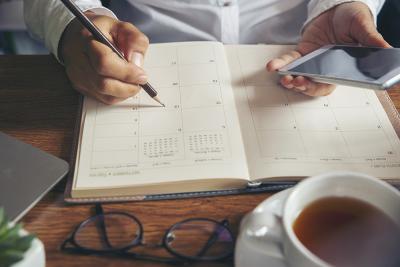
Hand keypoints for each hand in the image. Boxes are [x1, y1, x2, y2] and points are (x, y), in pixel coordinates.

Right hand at [59, 13, 148, 103]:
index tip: (142, 75)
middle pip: (103, 84)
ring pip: (104, 95)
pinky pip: (102, 99)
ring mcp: (77, 76)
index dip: (126, 72)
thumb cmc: (103, 32)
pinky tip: (124, 86)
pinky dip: (118, 96)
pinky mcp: (80, 86)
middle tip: (140, 82)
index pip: (104, 63)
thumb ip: (135, 41)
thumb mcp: (123, 27)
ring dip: (124, 93)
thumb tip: (137, 63)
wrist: (79, 36)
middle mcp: (78, 60)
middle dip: (127, 87)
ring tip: (133, 83)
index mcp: (87, 40)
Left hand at [267, 2, 390, 95]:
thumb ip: (371, 39)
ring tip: (285, 78)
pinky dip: (280, 64)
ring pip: (299, 76)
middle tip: (297, 82)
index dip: (321, 87)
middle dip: (303, 86)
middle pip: (312, 84)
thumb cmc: (353, 19)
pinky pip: (289, 61)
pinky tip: (272, 66)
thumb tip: (386, 50)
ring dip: (290, 80)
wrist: (338, 9)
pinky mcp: (301, 53)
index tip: (313, 86)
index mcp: (342, 68)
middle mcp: (325, 68)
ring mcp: (311, 62)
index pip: (331, 83)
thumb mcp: (363, 26)